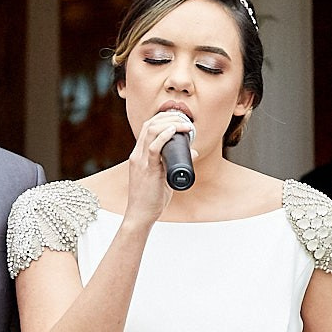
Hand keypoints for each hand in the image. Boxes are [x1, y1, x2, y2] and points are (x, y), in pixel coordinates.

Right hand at [120, 109, 194, 228]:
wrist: (140, 214)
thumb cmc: (152, 198)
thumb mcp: (164, 177)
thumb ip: (176, 163)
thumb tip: (194, 152)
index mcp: (139, 154)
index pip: (147, 127)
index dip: (163, 118)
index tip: (180, 118)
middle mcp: (137, 154)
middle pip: (149, 125)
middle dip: (169, 117)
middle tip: (186, 120)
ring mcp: (141, 161)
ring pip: (151, 132)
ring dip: (170, 124)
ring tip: (186, 126)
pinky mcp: (147, 170)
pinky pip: (153, 148)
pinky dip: (164, 137)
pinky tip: (174, 130)